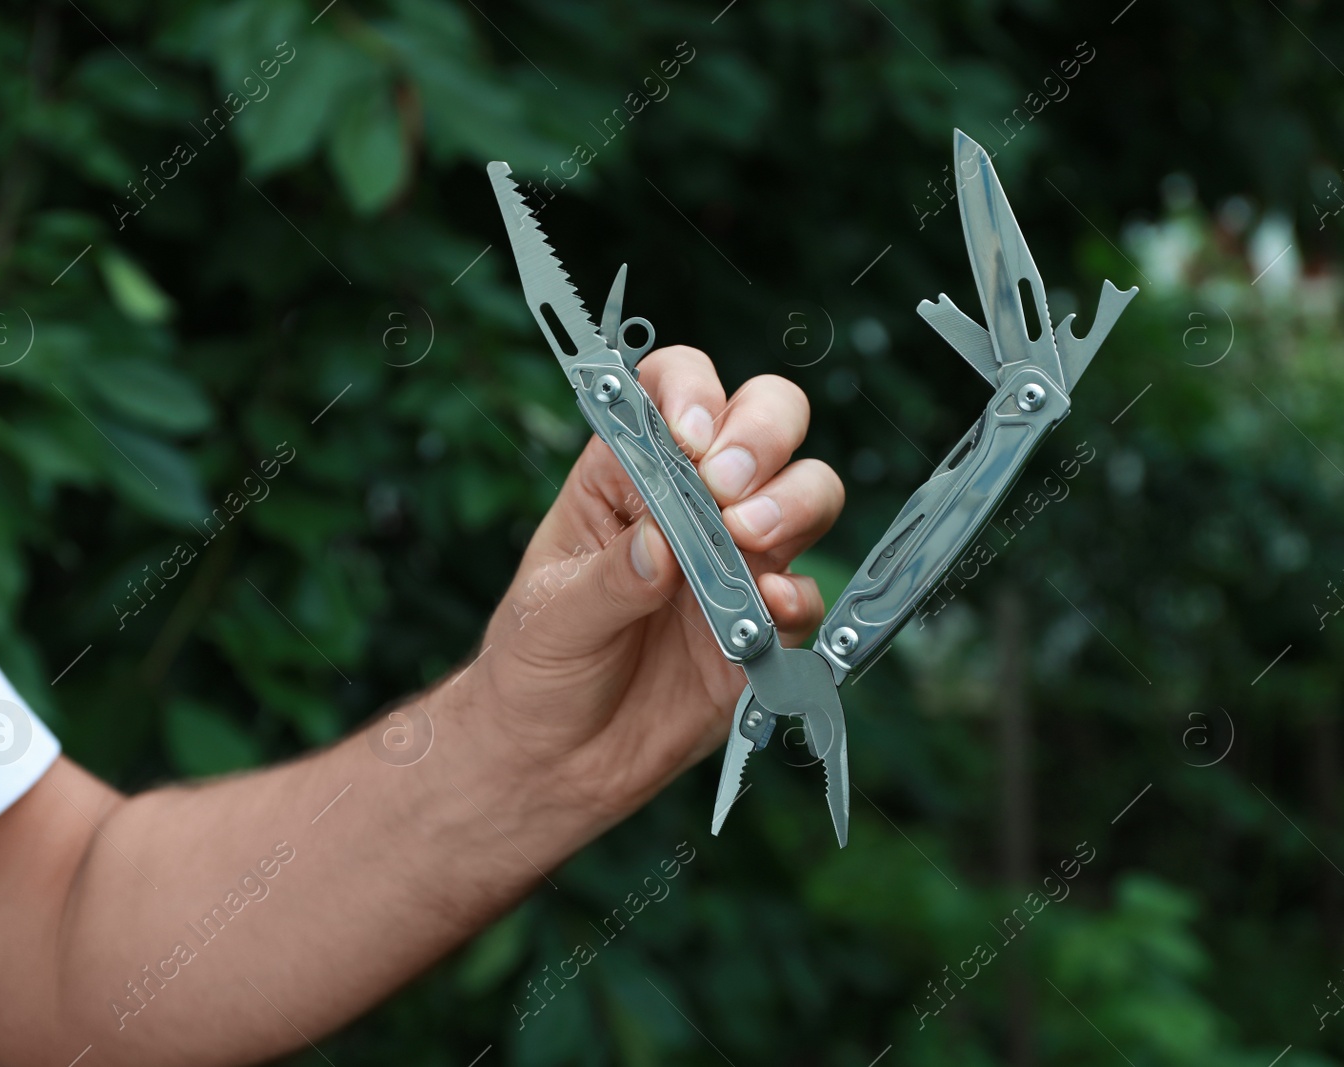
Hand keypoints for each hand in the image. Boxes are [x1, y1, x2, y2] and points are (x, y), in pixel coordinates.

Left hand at [473, 346, 844, 818]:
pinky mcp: (764, 627)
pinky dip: (799, 595)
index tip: (688, 435)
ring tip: (746, 537)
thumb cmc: (535, 670)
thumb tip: (664, 541)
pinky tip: (767, 610)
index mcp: (625, 474)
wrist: (553, 764)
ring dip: (791, 500)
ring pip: (807, 491)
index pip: (670, 391)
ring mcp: (737, 559)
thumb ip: (610, 579)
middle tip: (727, 485)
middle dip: (762, 433)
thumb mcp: (550, 617)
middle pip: (764, 419)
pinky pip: (808, 595)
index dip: (690, 392)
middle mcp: (693, 501)